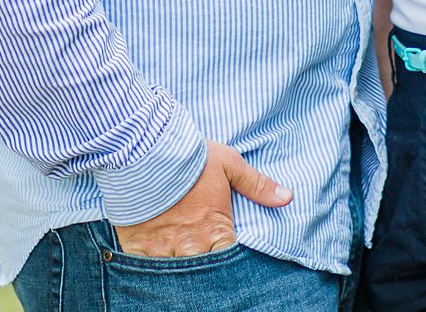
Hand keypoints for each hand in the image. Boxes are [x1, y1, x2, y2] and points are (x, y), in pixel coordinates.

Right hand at [112, 140, 291, 257]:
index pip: (230, 260)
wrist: (144, 149)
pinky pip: (144, 271)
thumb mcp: (228, 164)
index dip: (229, 264)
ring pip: (176, 276)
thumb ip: (257, 185)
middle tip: (200, 261)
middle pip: (204, 274)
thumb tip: (288, 197)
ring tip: (179, 263)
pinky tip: (152, 266)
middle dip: (204, 272)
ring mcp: (163, 248)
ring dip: (178, 271)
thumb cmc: (189, 156)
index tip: (225, 258)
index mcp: (215, 228)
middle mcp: (191, 244)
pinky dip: (148, 271)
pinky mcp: (137, 247)